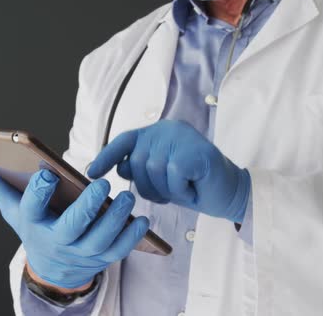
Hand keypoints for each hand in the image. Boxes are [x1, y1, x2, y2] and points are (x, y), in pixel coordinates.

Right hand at [0, 161, 149, 289]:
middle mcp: (57, 241)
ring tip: (127, 197)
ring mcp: (81, 254)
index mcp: (34, 224)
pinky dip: (132, 237)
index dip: (38, 192)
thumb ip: (0, 185)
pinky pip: (119, 251)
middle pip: (72, 228)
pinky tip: (142, 220)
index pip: (31, 209)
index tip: (47, 172)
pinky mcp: (101, 259)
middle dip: (87, 207)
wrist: (52, 268)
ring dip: (115, 220)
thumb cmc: (35, 229)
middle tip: (103, 183)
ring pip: (99, 240)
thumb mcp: (14, 210)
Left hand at [87, 120, 250, 222]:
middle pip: (137, 161)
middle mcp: (168, 128)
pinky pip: (172, 177)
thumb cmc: (194, 185)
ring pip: (153, 171)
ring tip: (184, 188)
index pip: (125, 141)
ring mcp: (181, 137)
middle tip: (171, 192)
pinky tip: (194, 188)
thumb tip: (117, 167)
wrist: (231, 192)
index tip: (91, 174)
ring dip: (167, 190)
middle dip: (148, 186)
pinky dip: (181, 191)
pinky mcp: (193, 150)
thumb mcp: (161, 176)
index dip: (106, 157)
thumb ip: (141, 167)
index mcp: (158, 132)